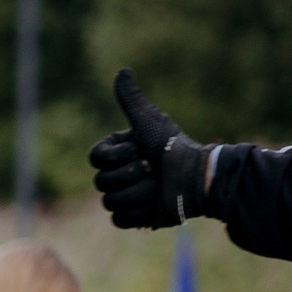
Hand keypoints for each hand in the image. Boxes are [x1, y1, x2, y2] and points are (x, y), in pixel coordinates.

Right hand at [90, 68, 208, 228]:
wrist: (197, 177)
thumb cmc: (173, 147)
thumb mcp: (148, 121)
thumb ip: (131, 99)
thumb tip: (123, 70)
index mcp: (118, 154)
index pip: (94, 159)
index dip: (114, 158)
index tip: (138, 149)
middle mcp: (118, 175)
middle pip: (100, 183)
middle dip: (129, 176)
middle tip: (152, 169)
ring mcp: (125, 197)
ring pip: (110, 202)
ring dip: (138, 194)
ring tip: (158, 187)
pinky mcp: (133, 217)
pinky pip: (119, 220)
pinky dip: (139, 212)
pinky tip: (155, 204)